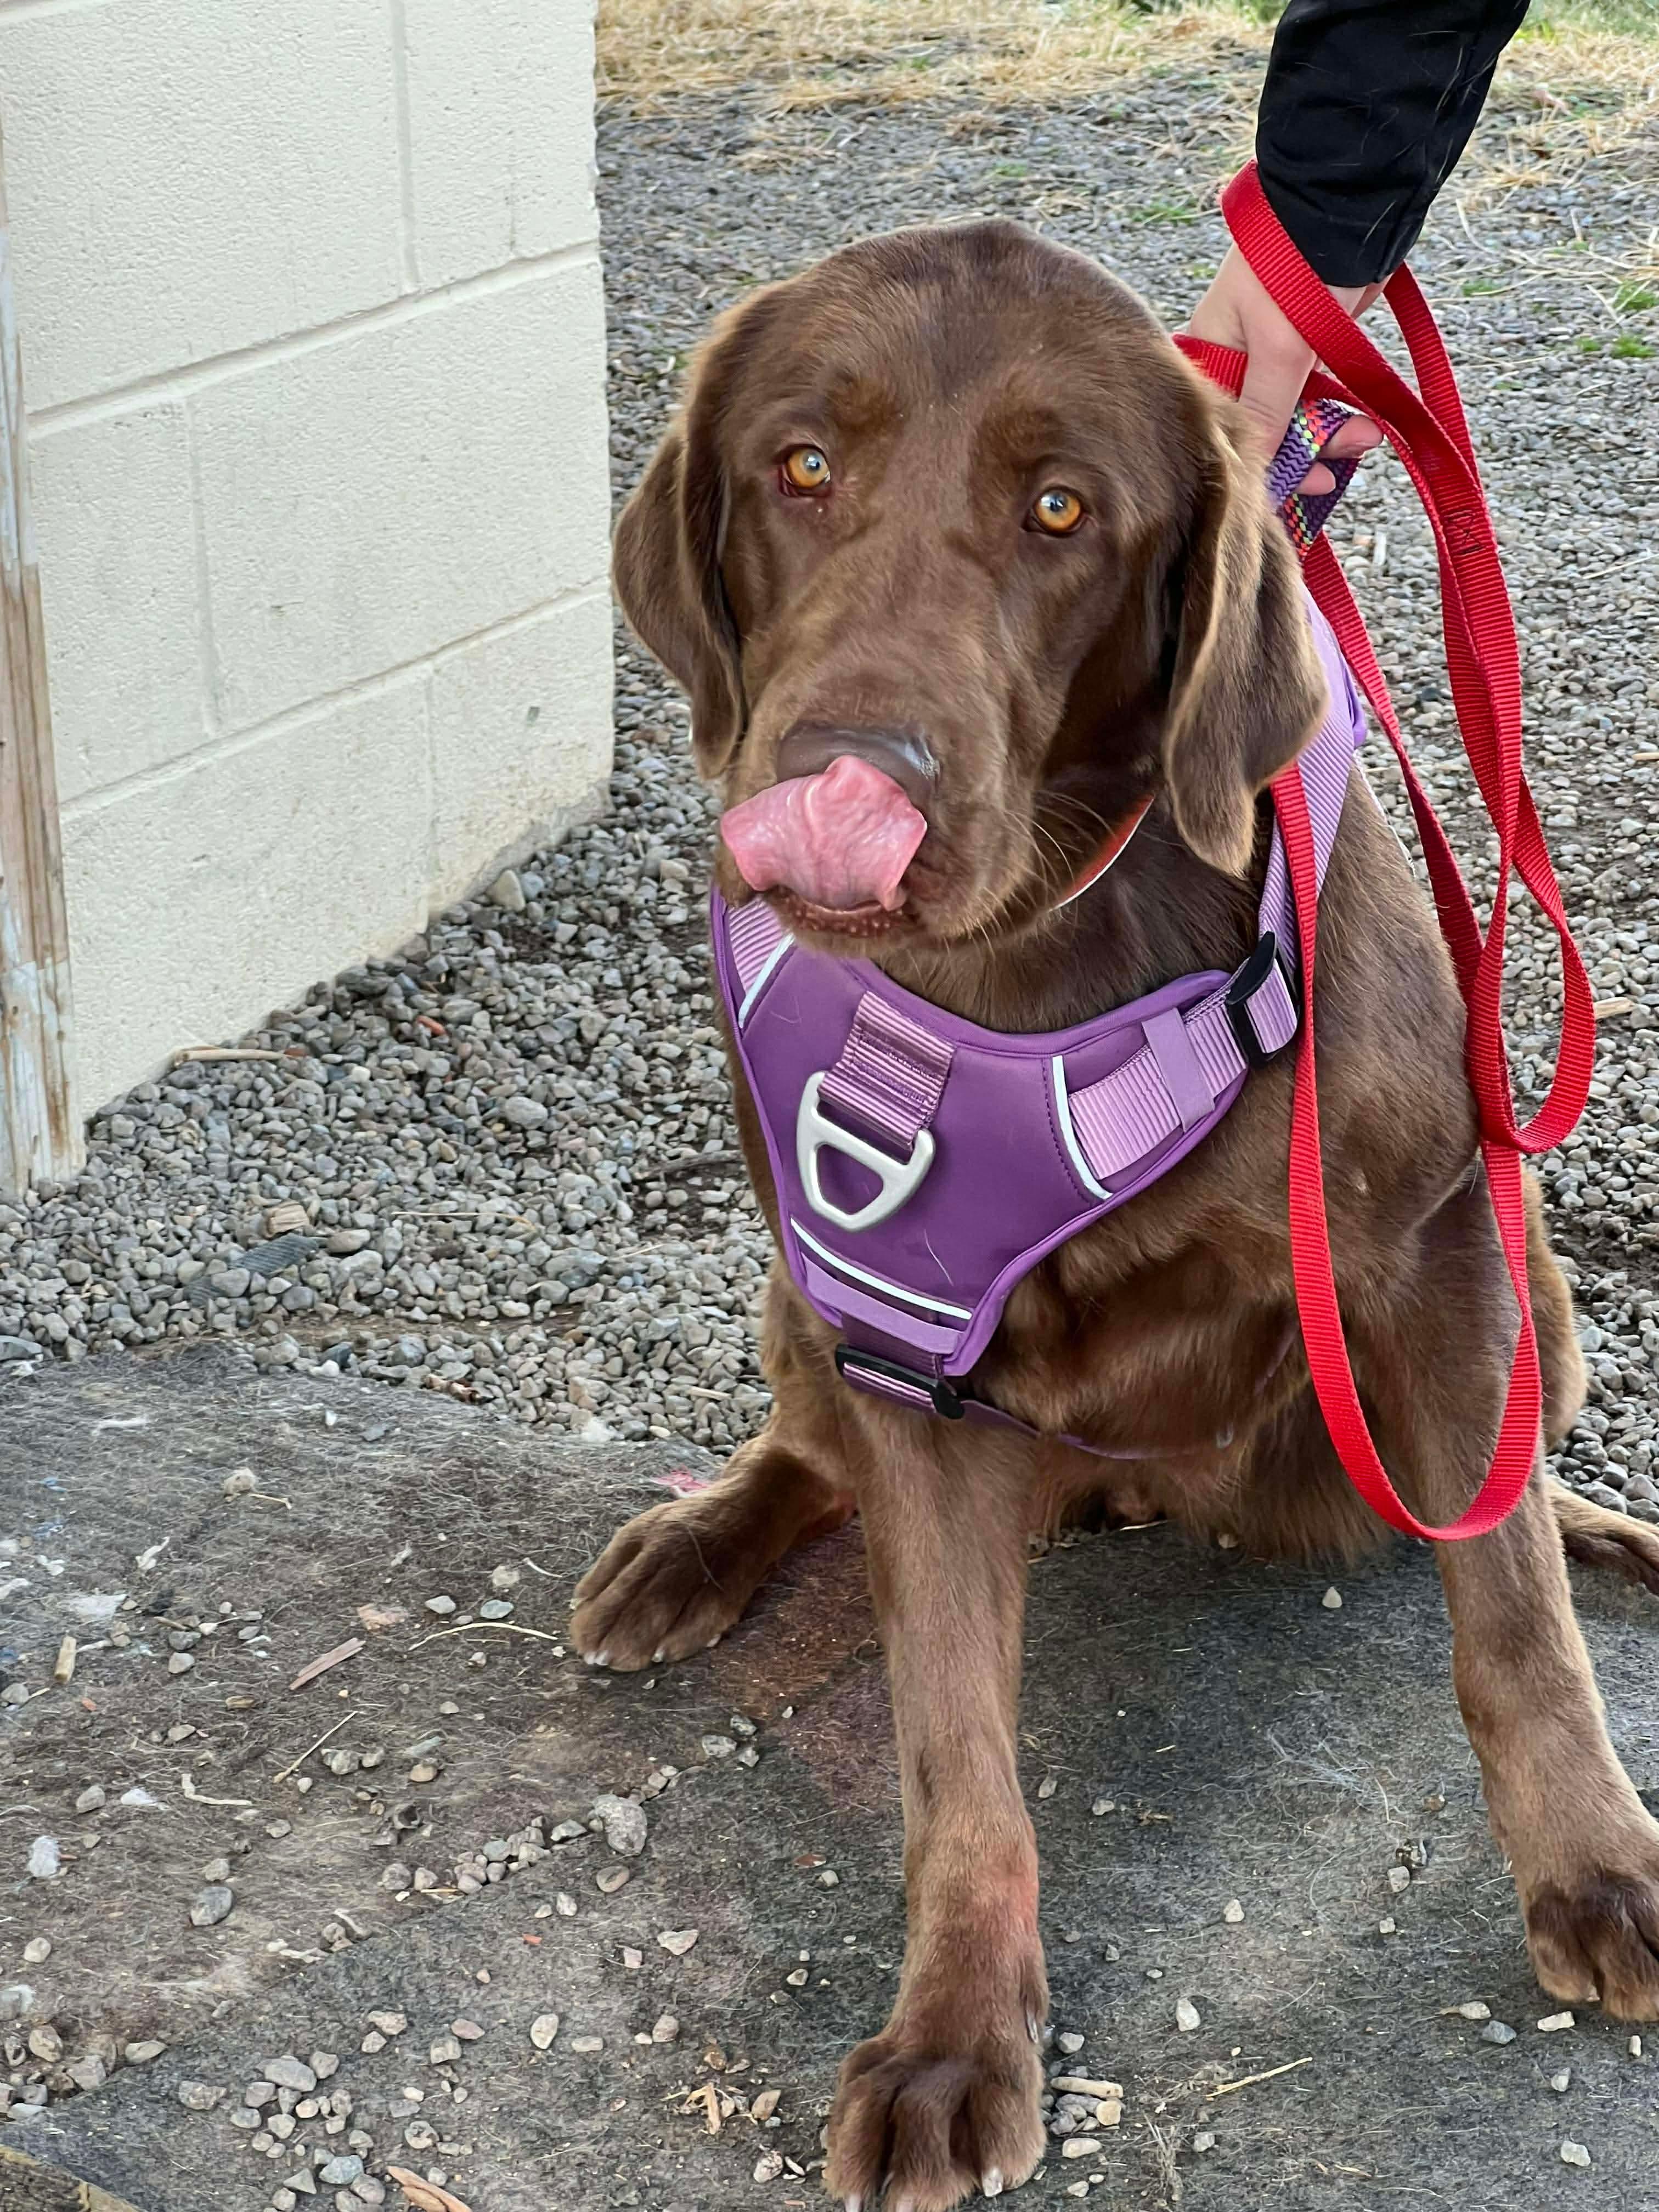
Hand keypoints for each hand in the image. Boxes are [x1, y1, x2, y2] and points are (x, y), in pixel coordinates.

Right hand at [1184, 246, 1383, 492]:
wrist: (1351, 206)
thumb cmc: (1299, 261)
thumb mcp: (1281, 344)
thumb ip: (1267, 410)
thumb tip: (1255, 473)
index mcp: (1208, 358)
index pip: (1219, 430)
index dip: (1252, 463)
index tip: (1288, 488)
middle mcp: (1234, 364)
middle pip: (1257, 432)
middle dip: (1299, 455)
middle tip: (1332, 472)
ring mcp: (1273, 361)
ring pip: (1293, 422)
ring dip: (1328, 439)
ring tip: (1364, 438)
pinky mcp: (1307, 356)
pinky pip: (1318, 404)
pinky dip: (1339, 420)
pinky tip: (1365, 428)